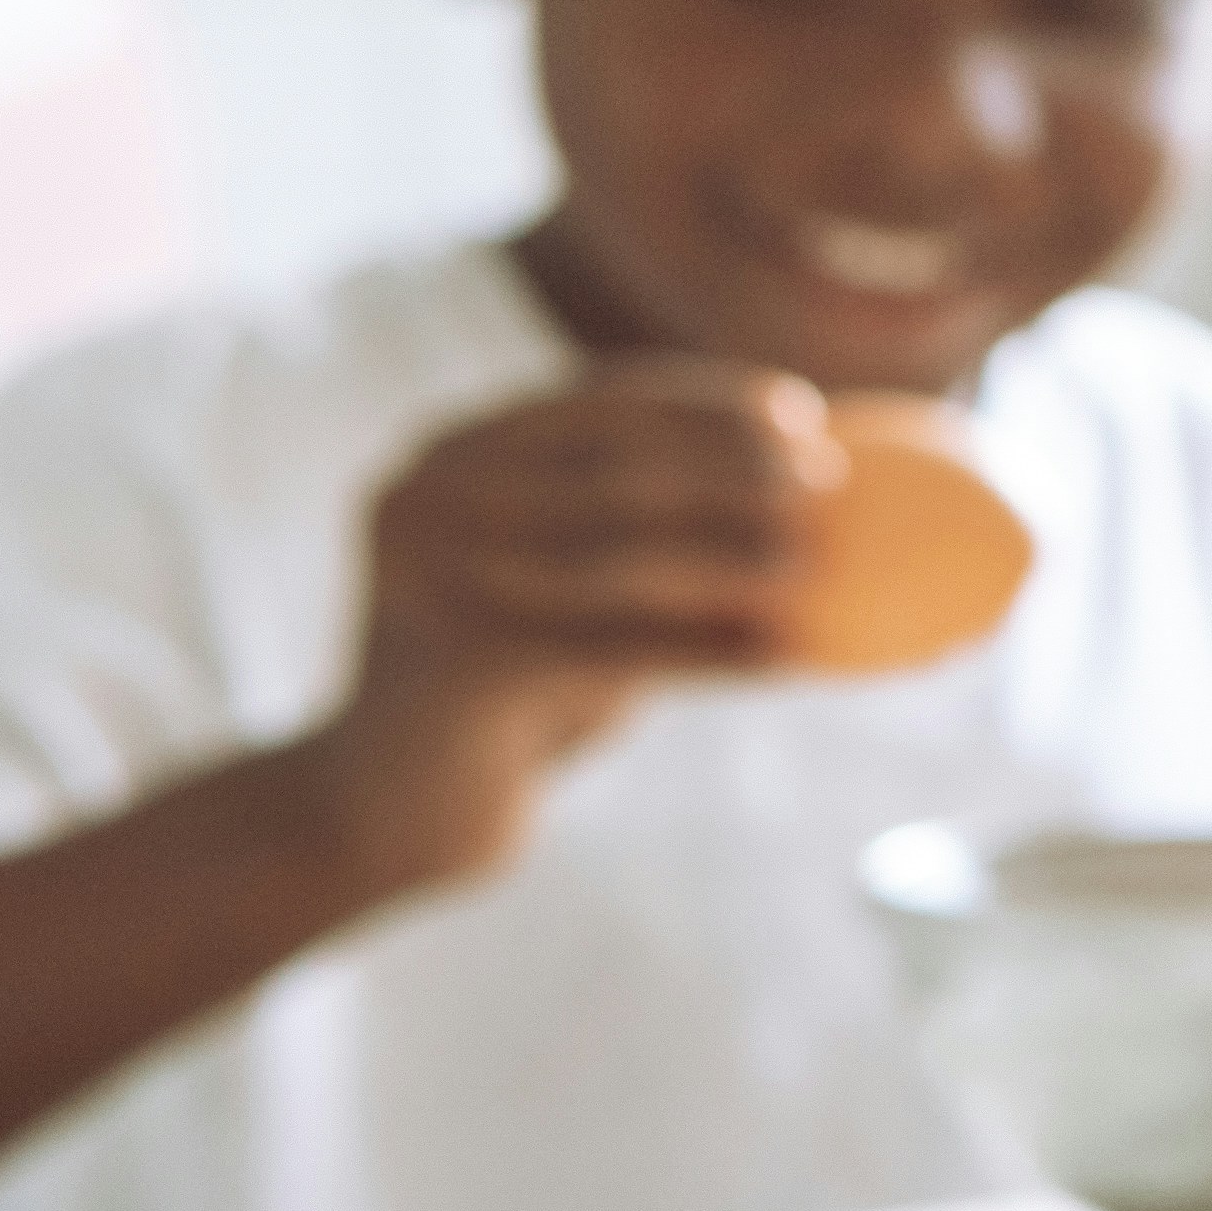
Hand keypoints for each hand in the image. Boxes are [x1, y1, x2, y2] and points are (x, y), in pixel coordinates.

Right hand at [300, 358, 845, 892]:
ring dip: (732, 555)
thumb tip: (796, 482)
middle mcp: (426, 498)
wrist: (386, 809)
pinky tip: (784, 658)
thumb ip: (635, 531)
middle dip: (731, 466)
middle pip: (611, 466)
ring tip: (817, 567)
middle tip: (825, 487)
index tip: (801, 414)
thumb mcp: (566, 592)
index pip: (595, 401)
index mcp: (450, 454)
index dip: (706, 402)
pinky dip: (710, 651)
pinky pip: (616, 649)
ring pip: (617, 555)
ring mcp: (432, 578)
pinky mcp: (459, 665)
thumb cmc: (508, 693)